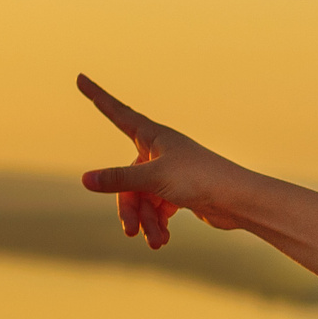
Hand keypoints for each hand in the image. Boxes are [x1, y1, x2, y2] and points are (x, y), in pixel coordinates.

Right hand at [76, 74, 260, 249]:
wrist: (238, 201)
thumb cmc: (200, 179)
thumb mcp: (154, 178)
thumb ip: (119, 180)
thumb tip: (84, 180)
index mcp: (154, 135)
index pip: (117, 113)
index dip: (97, 96)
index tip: (79, 77)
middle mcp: (159, 151)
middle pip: (127, 179)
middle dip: (129, 208)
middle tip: (130, 231)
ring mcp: (169, 172)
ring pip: (142, 199)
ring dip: (146, 222)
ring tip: (155, 241)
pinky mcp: (179, 192)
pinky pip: (157, 209)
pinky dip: (157, 225)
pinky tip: (162, 240)